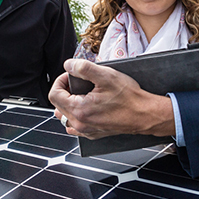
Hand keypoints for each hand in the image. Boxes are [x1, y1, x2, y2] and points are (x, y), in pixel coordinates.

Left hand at [49, 58, 175, 138]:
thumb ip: (83, 68)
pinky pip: (75, 126)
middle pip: (57, 105)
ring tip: (81, 94)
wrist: (145, 114)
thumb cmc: (129, 98)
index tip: (71, 75)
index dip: (60, 80)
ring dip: (68, 104)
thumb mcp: (106, 75)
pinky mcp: (93, 134)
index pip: (54, 94)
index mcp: (79, 109)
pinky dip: (76, 116)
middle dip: (65, 91)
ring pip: (65, 116)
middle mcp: (80, 123)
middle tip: (78, 82)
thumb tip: (68, 65)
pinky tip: (87, 107)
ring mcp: (86, 131)